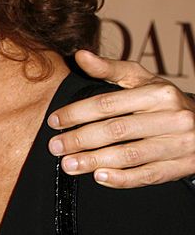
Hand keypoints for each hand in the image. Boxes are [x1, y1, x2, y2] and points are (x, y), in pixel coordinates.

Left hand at [48, 50, 194, 187]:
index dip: (77, 113)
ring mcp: (178, 144)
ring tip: (68, 164)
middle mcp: (171, 118)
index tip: (55, 121)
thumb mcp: (142, 80)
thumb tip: (80, 56)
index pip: (108, 103)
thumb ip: (110, 69)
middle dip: (80, 139)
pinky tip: (98, 176)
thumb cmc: (165, 101)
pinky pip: (147, 175)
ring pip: (129, 155)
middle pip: (116, 130)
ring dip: (94, 161)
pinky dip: (121, 178)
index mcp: (159, 94)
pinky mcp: (181, 166)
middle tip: (55, 146)